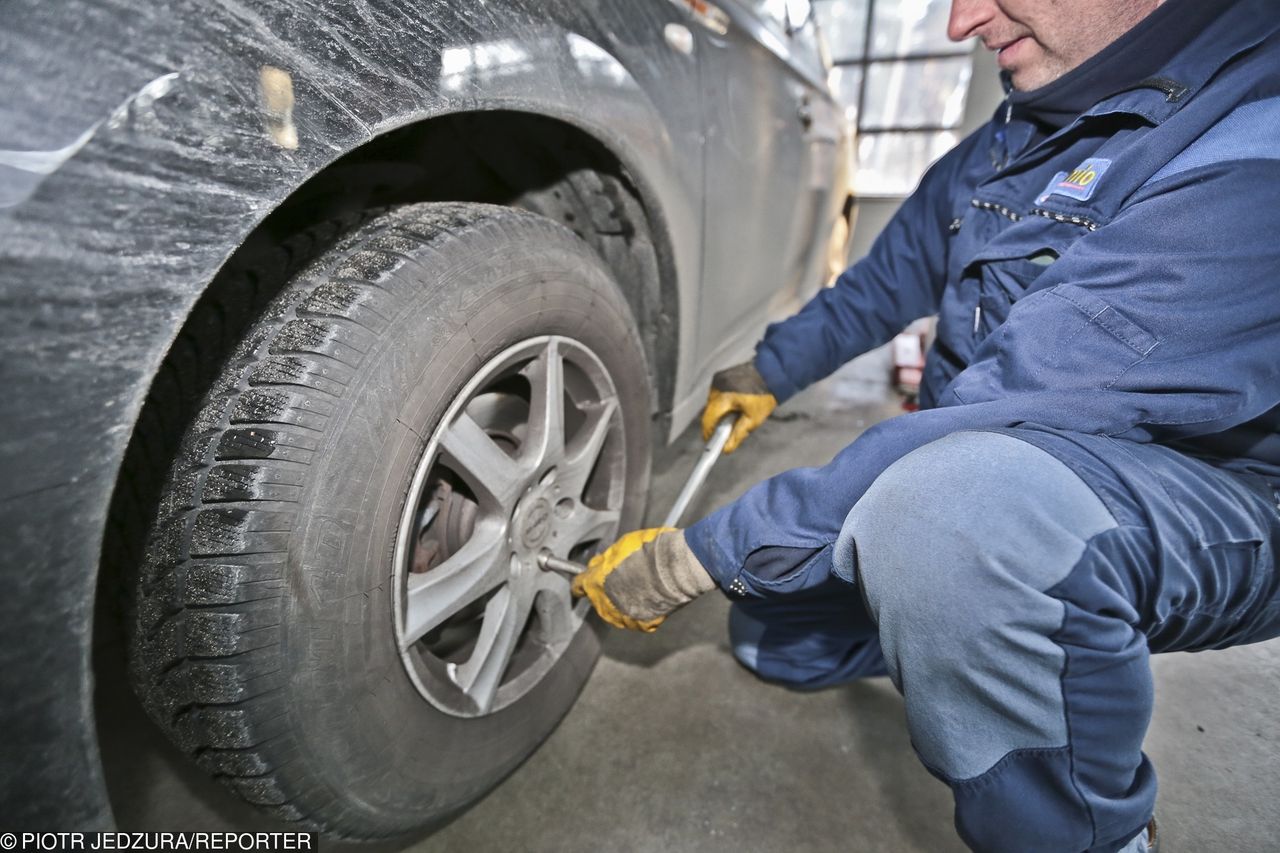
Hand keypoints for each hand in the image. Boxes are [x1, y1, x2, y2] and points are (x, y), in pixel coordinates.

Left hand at [571, 527, 714, 631]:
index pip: (578, 585)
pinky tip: (652, 596)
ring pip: (617, 611)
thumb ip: (606, 559)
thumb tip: (600, 563)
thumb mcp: (620, 545)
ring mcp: (624, 617)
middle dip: (607, 589)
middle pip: (599, 599)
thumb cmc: (649, 552)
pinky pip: (638, 618)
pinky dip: (644, 610)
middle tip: (624, 575)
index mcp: (594, 584)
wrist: (676, 568)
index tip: (588, 577)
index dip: (584, 580)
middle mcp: (605, 605)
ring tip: (641, 585)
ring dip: (624, 600)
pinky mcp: (644, 624)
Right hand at [701, 361, 776, 452]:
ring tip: (733, 416)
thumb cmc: (764, 396)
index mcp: (722, 398)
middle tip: (726, 431)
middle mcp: (716, 387)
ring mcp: (718, 379)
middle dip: (716, 422)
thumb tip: (725, 449)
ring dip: (719, 411)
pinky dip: (722, 401)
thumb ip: (737, 435)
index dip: (708, 433)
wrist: (773, 372)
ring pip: (712, 402)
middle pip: (709, 411)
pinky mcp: (722, 375)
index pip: (708, 420)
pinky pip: (717, 393)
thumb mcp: (753, 420)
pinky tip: (735, 404)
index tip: (712, 442)